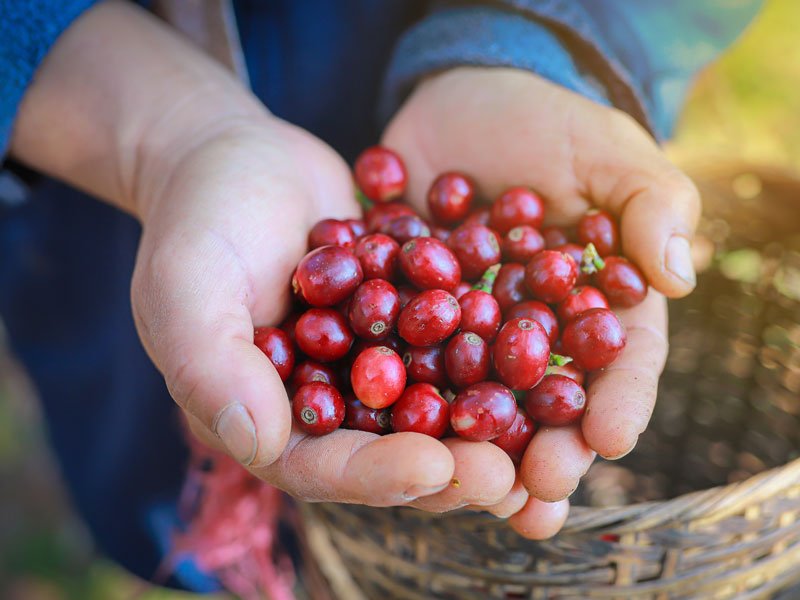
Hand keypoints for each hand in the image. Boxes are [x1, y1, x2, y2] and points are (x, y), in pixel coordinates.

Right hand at [10, 1, 517, 515]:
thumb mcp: (187, 289)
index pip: (326, 466)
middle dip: (454, 465)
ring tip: (547, 426)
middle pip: (395, 449)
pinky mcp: (411, 316)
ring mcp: (376, 360)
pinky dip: (501, 346)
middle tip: (513, 473)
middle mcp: (332, 402)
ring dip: (492, 419)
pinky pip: (459, 337)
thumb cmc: (199, 221)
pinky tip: (548, 346)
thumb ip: (211, 367)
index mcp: (273, 418)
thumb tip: (258, 442)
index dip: (380, 475)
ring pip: (440, 402)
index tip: (436, 468)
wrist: (238, 158)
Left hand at [383, 67, 699, 537]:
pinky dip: (391, 391)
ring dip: (467, 450)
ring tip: (462, 490)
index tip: (611, 442)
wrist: (456, 96)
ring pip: (470, 400)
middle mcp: (529, 333)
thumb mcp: (605, 151)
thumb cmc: (546, 123)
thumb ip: (649, 204)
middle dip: (540, 451)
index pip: (618, 362)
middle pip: (541, 403)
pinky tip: (382, 433)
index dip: (617, 402)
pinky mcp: (402, 315)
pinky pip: (396, 356)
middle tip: (530, 497)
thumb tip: (678, 275)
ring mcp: (463, 332)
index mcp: (591, 305)